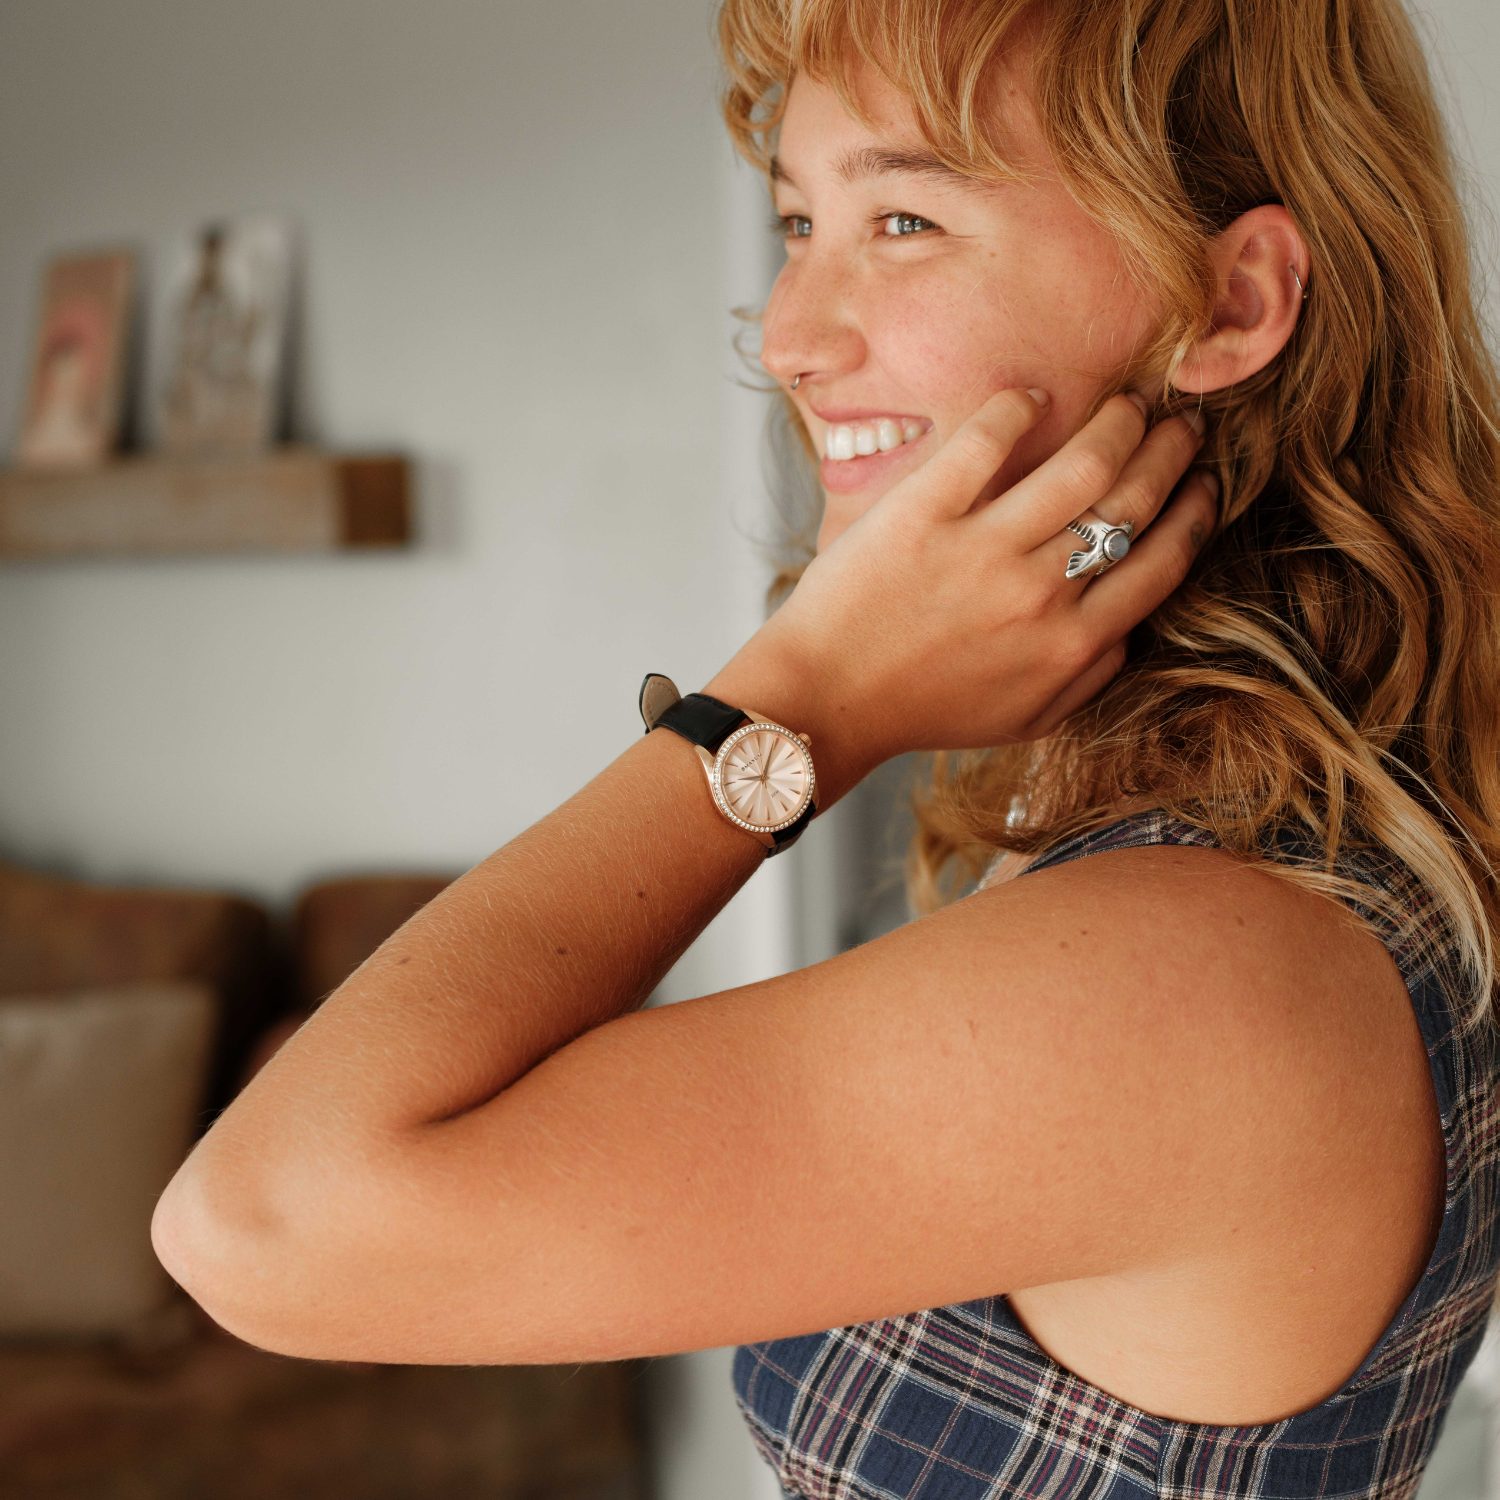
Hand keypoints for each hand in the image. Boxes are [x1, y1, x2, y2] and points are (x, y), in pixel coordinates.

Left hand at [707, 389, 1216, 802]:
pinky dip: (1017, 408)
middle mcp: (1039, 593)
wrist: (826, 701)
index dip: (1194, 511)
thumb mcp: (1024, 719)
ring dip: (1118, 421)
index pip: (1161, 560)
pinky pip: (986, 443)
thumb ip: (1088, 679)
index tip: (1203, 482)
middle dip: (1171, 452)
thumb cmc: (923, 711)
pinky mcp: (922, 513)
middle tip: (1180, 423)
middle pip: (1133, 501)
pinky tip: (1033, 396)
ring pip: (1082, 464)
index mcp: (1073, 643)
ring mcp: (981, 550)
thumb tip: (1130, 632)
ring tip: (1127, 402)